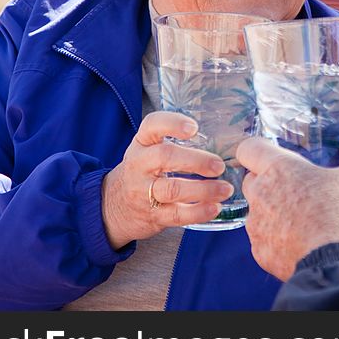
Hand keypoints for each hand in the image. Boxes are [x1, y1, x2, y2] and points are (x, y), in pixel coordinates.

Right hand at [101, 111, 233, 249]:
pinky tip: (215, 207)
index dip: (172, 124)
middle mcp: (139, 165)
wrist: (113, 207)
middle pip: (165, 157)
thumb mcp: (148, 151)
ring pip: (172, 189)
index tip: (193, 128)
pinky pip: (176, 214)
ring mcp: (143, 192)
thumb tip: (222, 141)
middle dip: (196, 160)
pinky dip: (198, 212)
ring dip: (203, 190)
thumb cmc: (142, 173)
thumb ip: (174, 143)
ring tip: (225, 189)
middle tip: (219, 166)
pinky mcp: (152, 215)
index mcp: (141, 144)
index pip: (151, 125)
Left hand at [237, 137, 338, 280]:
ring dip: (272, 213)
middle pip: (250, 180)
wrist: (328, 258)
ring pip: (256, 212)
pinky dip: (276, 240)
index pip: (249, 149)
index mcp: (278, 168)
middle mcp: (260, 193)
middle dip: (267, 183)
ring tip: (300, 220)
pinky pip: (263, 240)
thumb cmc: (337, 213)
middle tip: (293, 190)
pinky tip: (297, 242)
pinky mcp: (259, 250)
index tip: (270, 157)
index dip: (257, 151)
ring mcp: (256, 224)